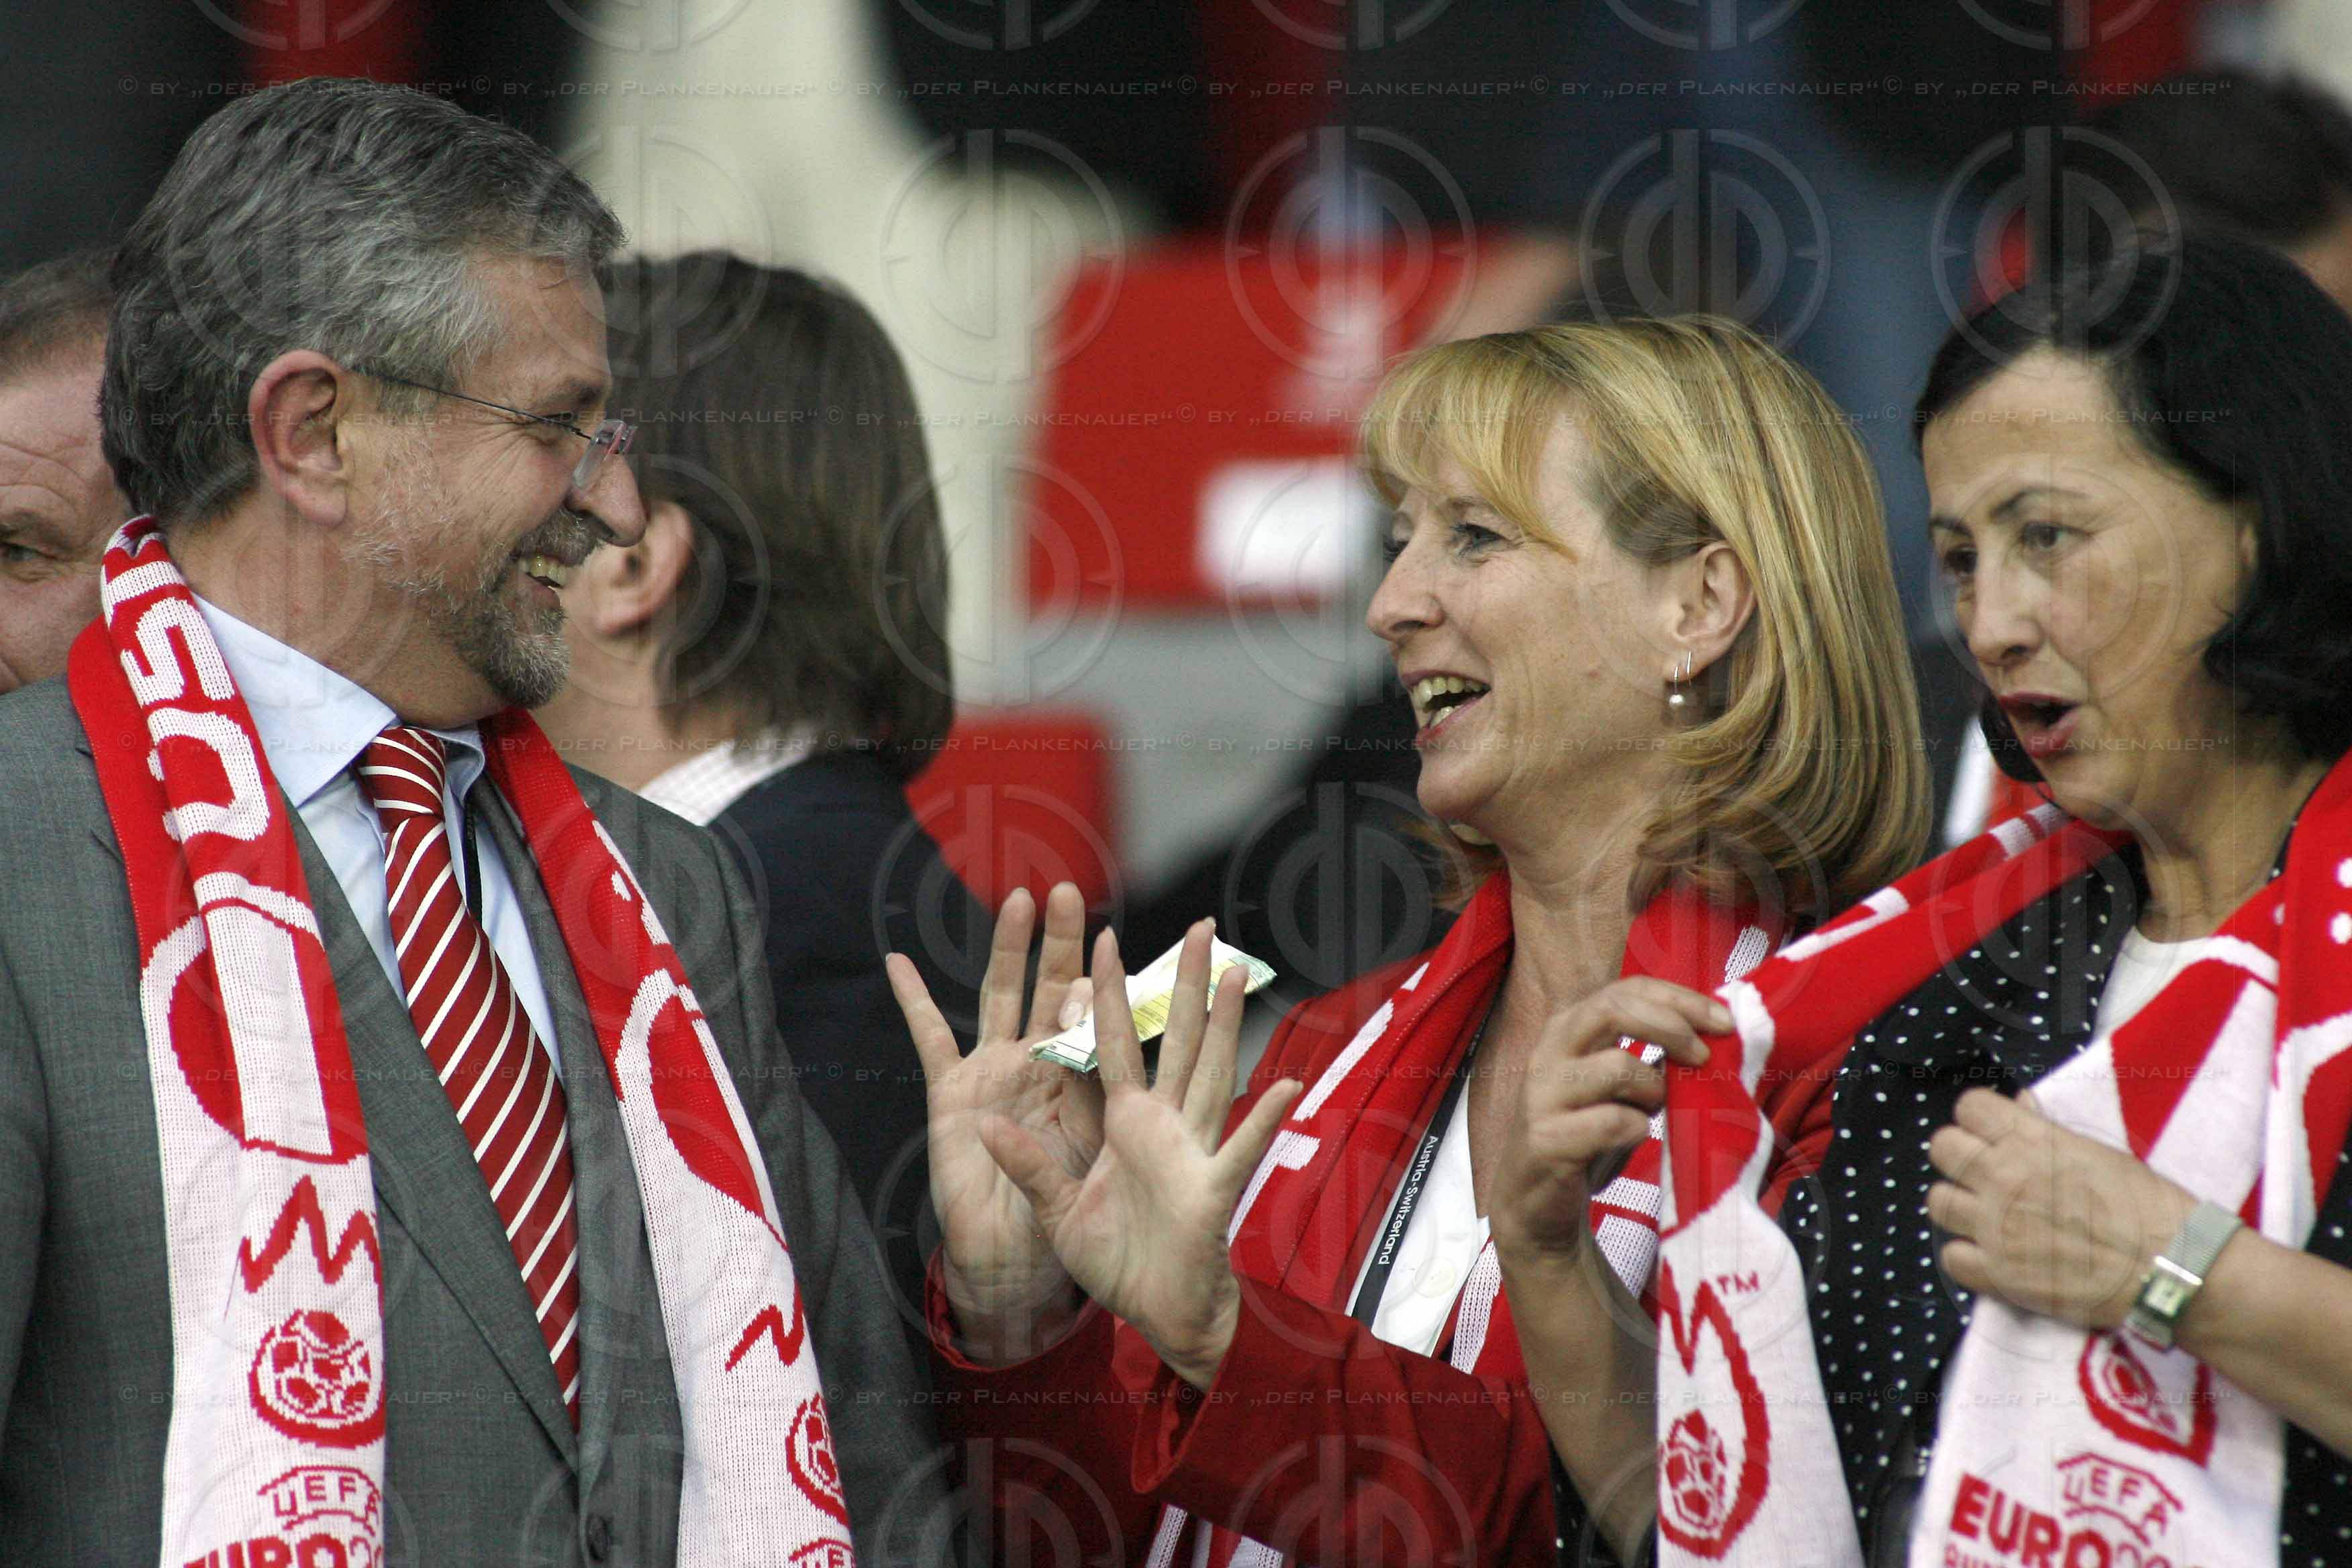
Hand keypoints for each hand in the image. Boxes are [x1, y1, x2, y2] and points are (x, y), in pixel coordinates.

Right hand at [888, 883, 1099, 1362]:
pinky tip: (899, 962)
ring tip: (1018, 903)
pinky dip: (914, 1000)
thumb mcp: (1102, 1158)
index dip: (1111, 981)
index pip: (1101, 1018)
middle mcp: (1040, 1066)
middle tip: (1070, 892)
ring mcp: (996, 1073)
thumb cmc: (1070, 1213)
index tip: (1126, 937)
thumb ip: (1117, 1114)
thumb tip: (1142, 1073)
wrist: (1018, 1264)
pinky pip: (931, 1038)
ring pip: (1002, 996)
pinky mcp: (953, 1093)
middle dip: (1062, 943)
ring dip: (1007, 950)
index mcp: (1084, 1081)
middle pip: (1053, 990)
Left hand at [978, 921, 1301, 1390]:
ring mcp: (1192, 1151)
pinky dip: (1262, 1121)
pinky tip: (1285, 1088)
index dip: (1110, 994)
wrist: (1158, 1313)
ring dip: (1226, 1026)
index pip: (1114, 1042)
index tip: (1104, 939)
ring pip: (1210, 1074)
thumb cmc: (1117, 1259)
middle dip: (1184, 983)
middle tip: (1198, 926)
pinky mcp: (1211, 1189)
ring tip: (1237, 975)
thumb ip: (1027, 1165)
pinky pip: (1240, 1150)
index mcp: (1124, 1122)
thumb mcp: (1055, 1210)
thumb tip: (983, 1124)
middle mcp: (1163, 1124)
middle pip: (1177, 1039)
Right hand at [1487, 978, 1726, 1266]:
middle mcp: (1548, 1052)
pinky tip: (1633, 1138)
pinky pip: (1613, 1122)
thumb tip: (1712, 1034)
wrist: (1535, 1203)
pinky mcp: (1546, 1139)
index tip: (1723, 1021)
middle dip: (1671, 1026)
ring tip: (1651, 1111)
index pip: (1626, 989)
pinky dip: (1637, 1129)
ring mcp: (1542, 1095)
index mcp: (1567, 1030)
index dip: (1679, 999)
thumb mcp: (1615, 1086)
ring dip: (1653, 1089)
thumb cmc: (1585, 1134)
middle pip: (1614, 1009)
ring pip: (1618, 1066)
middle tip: (1703, 1056)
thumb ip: (1648, 1055)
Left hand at [1927, 1087, 2198, 1328]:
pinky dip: (1968, 1257)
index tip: (1994, 1133)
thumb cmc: (2147, 1206)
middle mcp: (2002, 1178)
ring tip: (1988, 1216)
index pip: (1969, 1107)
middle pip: (1942, 1148)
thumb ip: (2047, 1131)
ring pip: (1937, 1202)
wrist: (2171, 1270)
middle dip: (1962, 1156)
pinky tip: (1993, 1256)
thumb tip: (2016, 1106)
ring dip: (1960, 1206)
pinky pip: (1951, 1257)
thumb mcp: (2098, 1151)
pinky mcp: (1997, 1276)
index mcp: (2030, 1141)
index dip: (1980, 1119)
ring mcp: (1994, 1228)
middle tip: (1987, 1174)